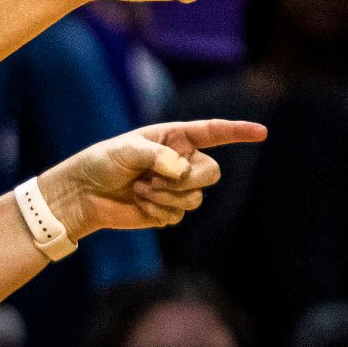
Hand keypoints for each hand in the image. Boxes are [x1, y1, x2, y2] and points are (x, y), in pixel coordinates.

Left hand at [37, 119, 268, 238]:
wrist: (85, 194)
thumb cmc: (103, 162)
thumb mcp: (127, 150)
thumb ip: (157, 156)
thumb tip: (180, 172)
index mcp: (174, 137)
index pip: (213, 133)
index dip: (238, 132)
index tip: (262, 133)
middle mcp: (181, 161)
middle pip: (211, 172)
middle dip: (188, 179)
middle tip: (157, 178)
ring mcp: (177, 187)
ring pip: (196, 196)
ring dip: (167, 196)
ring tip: (141, 190)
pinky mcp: (168, 210)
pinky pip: (179, 214)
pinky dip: (159, 210)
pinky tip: (140, 203)